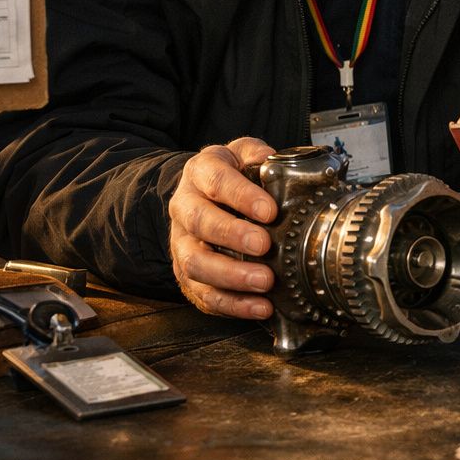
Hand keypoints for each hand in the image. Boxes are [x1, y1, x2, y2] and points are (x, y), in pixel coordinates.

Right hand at [167, 137, 277, 318]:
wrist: (201, 195)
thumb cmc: (231, 175)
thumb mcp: (243, 153)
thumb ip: (258, 154)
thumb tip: (278, 163)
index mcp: (200, 173)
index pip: (216, 181)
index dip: (241, 196)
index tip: (269, 210)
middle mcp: (184, 208)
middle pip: (200, 223)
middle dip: (232, 236)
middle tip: (264, 245)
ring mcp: (181, 243)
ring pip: (195, 263)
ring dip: (231, 276)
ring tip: (265, 282)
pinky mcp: (186, 274)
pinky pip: (203, 294)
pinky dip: (231, 304)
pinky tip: (259, 307)